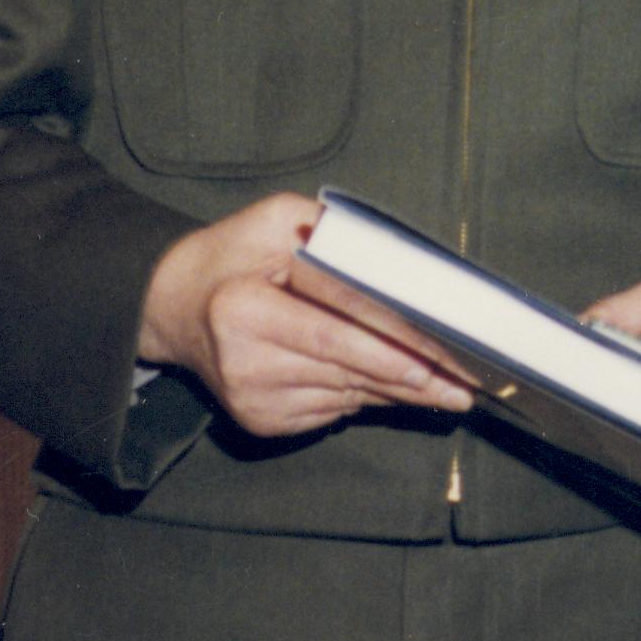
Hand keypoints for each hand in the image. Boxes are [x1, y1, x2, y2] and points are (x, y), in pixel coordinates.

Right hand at [137, 193, 476, 437]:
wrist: (176, 308)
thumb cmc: (233, 255)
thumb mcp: (271, 220)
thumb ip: (328, 232)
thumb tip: (390, 257)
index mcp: (242, 309)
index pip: (332, 329)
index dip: (388, 344)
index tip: (436, 358)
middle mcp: (244, 361)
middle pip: (347, 368)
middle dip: (412, 377)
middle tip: (465, 384)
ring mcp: (252, 397)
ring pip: (347, 393)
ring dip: (401, 392)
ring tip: (452, 390)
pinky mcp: (262, 419)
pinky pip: (333, 408)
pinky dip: (370, 396)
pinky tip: (403, 389)